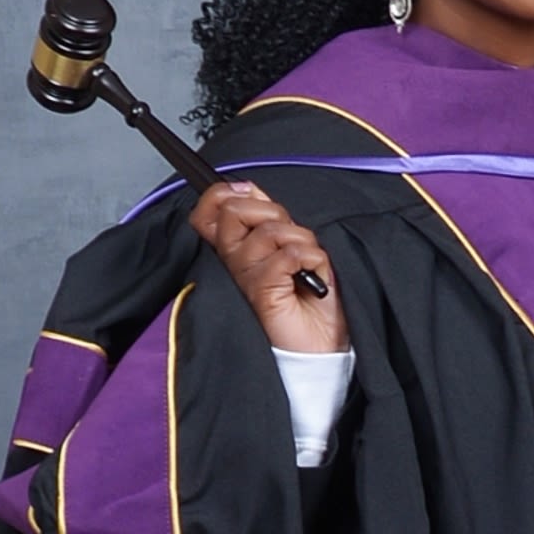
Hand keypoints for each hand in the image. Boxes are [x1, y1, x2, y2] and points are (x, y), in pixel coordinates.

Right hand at [188, 181, 347, 351]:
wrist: (325, 344)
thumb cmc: (312, 299)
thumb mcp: (293, 244)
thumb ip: (270, 218)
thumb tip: (249, 189)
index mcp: (238, 250)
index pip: (208, 211)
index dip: (223, 194)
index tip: (249, 194)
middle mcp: (235, 263)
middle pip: (232, 211)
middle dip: (272, 212)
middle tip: (292, 239)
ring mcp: (246, 278)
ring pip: (268, 232)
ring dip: (302, 241)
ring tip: (308, 266)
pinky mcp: (263, 293)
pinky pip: (287, 255)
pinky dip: (312, 259)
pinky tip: (313, 278)